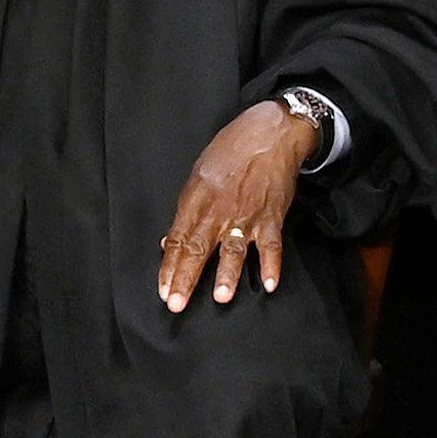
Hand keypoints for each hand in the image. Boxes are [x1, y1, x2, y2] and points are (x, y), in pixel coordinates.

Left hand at [157, 99, 323, 311]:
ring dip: (228, 274)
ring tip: (221, 297)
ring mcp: (247, 214)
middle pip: (199, 249)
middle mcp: (220, 210)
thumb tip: (171, 243)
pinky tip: (269, 283)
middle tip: (177, 303)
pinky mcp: (272, 216)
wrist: (270, 133)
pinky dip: (272, 264)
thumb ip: (187, 211)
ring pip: (235, 249)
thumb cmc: (231, 150)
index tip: (164, 289)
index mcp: (197, 199)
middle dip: (187, 278)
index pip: (178, 239)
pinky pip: (272, 244)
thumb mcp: (199, 174)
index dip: (170, 266)